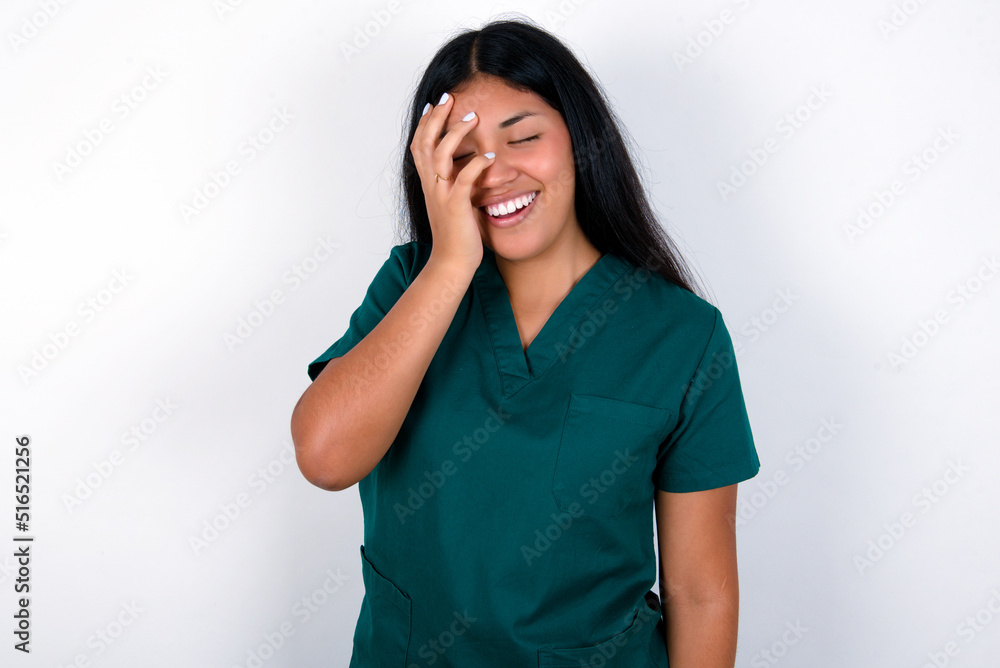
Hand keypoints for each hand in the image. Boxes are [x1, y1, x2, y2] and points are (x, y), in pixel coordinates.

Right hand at [409, 92, 494, 273]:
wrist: (451, 264)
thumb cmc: (455, 236)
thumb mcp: (450, 203)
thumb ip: (454, 184)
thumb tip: (465, 168)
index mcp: (429, 184)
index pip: (420, 146)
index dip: (424, 123)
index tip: (433, 103)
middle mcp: (431, 186)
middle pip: (425, 142)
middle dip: (436, 117)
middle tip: (449, 97)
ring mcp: (442, 195)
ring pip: (442, 155)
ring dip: (456, 132)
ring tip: (473, 117)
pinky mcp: (456, 207)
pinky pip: (464, 179)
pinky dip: (477, 165)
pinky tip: (491, 156)